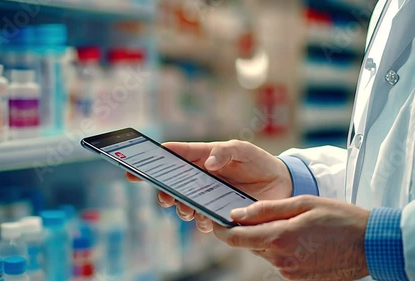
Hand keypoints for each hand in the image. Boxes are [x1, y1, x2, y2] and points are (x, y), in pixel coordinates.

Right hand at [126, 140, 291, 231]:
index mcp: (202, 157)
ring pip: (183, 205)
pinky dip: (201, 221)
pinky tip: (208, 218)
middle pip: (171, 185)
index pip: (172, 157)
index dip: (152, 161)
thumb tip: (208, 164)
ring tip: (189, 208)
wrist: (281, 185)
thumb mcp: (243, 150)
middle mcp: (200, 178)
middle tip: (167, 197)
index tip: (134, 168)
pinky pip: (202, 221)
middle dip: (163, 192)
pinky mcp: (217, 213)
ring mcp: (207, 196)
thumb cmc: (258, 162)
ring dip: (181, 208)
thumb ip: (225, 152)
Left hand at [213, 195, 369, 280]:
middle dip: (247, 231)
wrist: (370, 245)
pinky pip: (280, 261)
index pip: (236, 238)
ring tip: (288, 224)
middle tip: (253, 214)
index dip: (222, 229)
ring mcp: (290, 273)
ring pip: (265, 253)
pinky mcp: (299, 279)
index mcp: (279, 238)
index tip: (216, 220)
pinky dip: (281, 249)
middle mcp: (281, 260)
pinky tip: (300, 238)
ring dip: (267, 239)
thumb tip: (237, 213)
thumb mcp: (303, 204)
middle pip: (250, 245)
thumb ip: (267, 209)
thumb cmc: (339, 218)